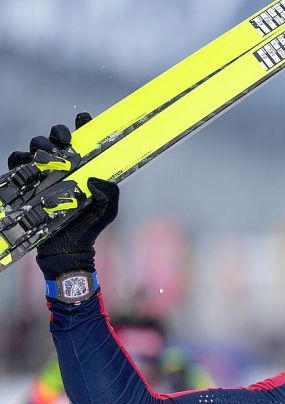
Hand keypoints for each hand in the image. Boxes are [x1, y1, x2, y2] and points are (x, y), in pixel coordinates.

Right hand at [6, 113, 119, 279]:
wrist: (68, 247)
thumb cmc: (89, 226)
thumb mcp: (108, 209)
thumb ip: (110, 192)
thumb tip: (96, 178)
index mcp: (84, 167)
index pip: (83, 140)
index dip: (83, 125)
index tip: (84, 117)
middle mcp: (63, 166)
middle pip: (55, 137)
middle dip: (58, 132)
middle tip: (65, 140)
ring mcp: (44, 173)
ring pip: (36, 147)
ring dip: (41, 145)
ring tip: (48, 155)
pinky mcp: (28, 183)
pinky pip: (18, 164)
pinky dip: (21, 160)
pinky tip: (30, 164)